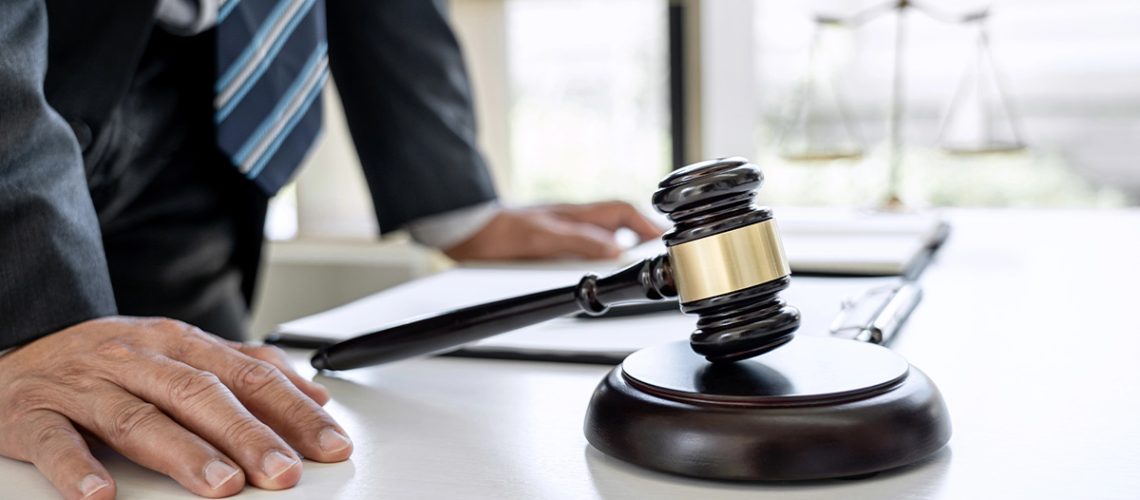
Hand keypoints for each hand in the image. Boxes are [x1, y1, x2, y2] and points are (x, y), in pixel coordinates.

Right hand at [0, 317, 351, 498]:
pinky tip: (101, 495)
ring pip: (139, 417)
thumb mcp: (182, 354)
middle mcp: (137, 358)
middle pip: (202, 395)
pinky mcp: (35, 414)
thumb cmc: (110, 361)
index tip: (329, 443)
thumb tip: (314, 394)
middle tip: (283, 471)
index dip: (293, 410)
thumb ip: (246, 371)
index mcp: (180, 344)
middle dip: (249, 435)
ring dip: (184, 453)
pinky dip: (78, 468)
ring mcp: (86, 385)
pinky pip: (56, 441)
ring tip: (221, 484)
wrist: (16, 353)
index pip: (250, 375)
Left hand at [443, 201, 662, 260]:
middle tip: (653, 257)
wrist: (469, 234)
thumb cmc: (502, 232)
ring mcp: (563, 234)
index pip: (623, 213)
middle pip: (617, 227)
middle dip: (638, 239)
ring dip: (616, 253)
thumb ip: (582, 242)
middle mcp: (574, 223)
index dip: (646, 225)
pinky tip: (592, 277)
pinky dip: (593, 263)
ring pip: (600, 241)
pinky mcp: (550, 247)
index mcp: (578, 216)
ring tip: (630, 271)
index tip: (663, 240)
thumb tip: (617, 251)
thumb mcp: (545, 238)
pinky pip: (581, 253)